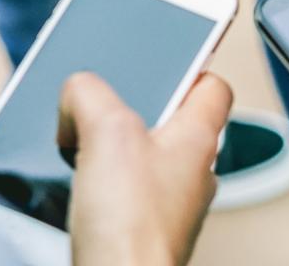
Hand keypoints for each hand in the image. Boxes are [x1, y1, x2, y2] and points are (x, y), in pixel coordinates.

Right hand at [59, 72, 232, 265]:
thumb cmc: (133, 228)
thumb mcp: (106, 131)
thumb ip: (90, 94)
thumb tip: (78, 91)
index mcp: (199, 137)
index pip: (213, 86)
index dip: (187, 66)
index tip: (160, 59)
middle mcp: (192, 172)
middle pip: (168, 120)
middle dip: (129, 109)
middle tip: (98, 106)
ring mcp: (169, 204)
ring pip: (142, 158)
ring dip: (109, 149)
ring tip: (78, 145)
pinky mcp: (142, 230)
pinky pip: (123, 192)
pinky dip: (100, 184)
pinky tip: (76, 188)